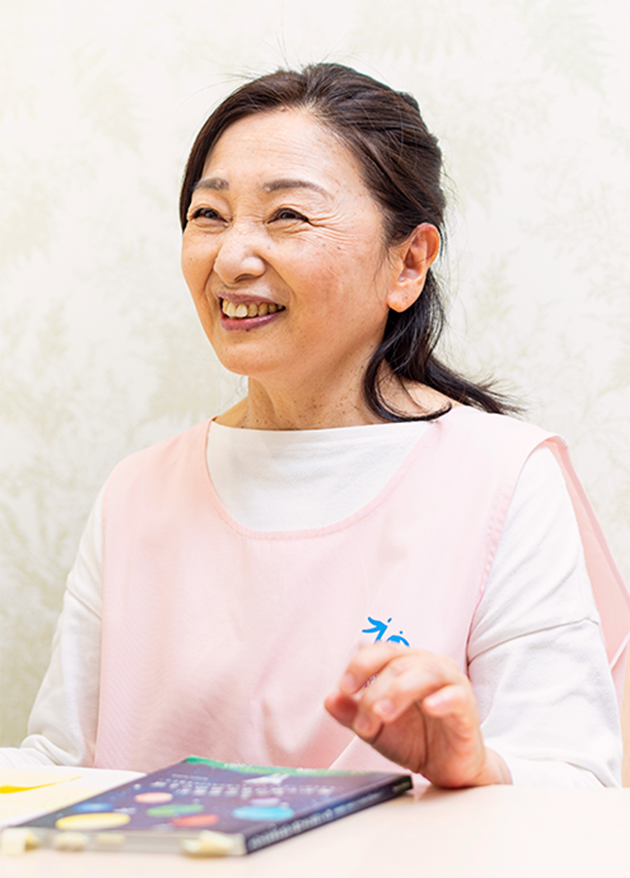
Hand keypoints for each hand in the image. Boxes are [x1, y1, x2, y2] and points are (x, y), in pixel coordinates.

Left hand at [324, 643, 510, 787]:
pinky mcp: (468, 708)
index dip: (361, 665)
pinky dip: (443, 698)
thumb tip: (329, 700)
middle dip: (375, 692)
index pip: (382, 651)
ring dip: (400, 691)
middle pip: (398, 664)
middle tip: (363, 722)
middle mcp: (429, 666)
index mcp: (405, 665)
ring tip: (383, 713)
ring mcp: (451, 684)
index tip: (344, 687)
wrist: (447, 768)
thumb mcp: (376, 728)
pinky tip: (430, 706)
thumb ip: (353, 713)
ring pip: (427, 672)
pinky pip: (457, 695)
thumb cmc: (414, 739)